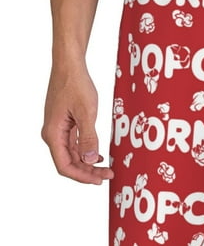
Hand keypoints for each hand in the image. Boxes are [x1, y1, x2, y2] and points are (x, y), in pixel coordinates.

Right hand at [42, 62, 113, 184]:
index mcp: (53, 134)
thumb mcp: (87, 112)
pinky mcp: (65, 124)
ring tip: (106, 168)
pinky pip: (74, 144)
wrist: (69, 65)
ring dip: (88, 163)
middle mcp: (53, 134)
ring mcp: (58, 129)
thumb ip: (88, 137)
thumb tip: (89, 160)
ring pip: (72, 154)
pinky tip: (98, 155)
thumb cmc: (76, 85)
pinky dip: (86, 151)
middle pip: (69, 162)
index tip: (99, 180)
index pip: (65, 166)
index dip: (82, 176)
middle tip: (108, 175)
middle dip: (88, 172)